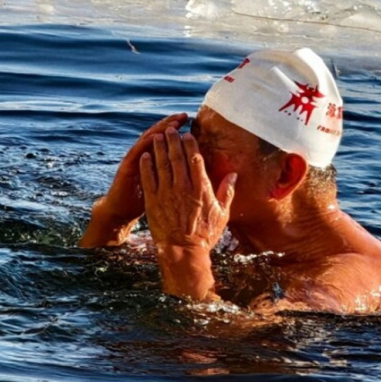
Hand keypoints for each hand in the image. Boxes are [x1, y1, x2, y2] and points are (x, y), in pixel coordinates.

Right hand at [79, 112, 186, 247]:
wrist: (120, 212)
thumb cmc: (145, 203)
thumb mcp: (163, 189)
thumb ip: (174, 178)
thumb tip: (195, 177)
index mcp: (156, 162)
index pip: (170, 143)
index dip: (181, 134)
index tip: (195, 126)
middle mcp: (145, 157)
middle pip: (160, 136)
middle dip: (172, 125)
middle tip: (185, 116)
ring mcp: (135, 160)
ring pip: (148, 139)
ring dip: (160, 129)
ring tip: (172, 122)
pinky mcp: (127, 167)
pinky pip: (137, 152)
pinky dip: (146, 143)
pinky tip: (155, 136)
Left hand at [140, 128, 235, 299]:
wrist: (183, 251)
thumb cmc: (204, 235)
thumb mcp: (222, 214)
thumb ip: (227, 192)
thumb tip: (234, 175)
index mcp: (201, 188)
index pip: (195, 159)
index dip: (190, 144)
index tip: (188, 134)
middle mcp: (184, 186)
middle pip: (177, 157)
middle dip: (173, 140)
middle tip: (171, 130)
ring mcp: (167, 192)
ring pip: (162, 164)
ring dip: (160, 148)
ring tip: (158, 137)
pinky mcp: (153, 200)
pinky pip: (148, 178)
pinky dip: (147, 165)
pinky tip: (146, 155)